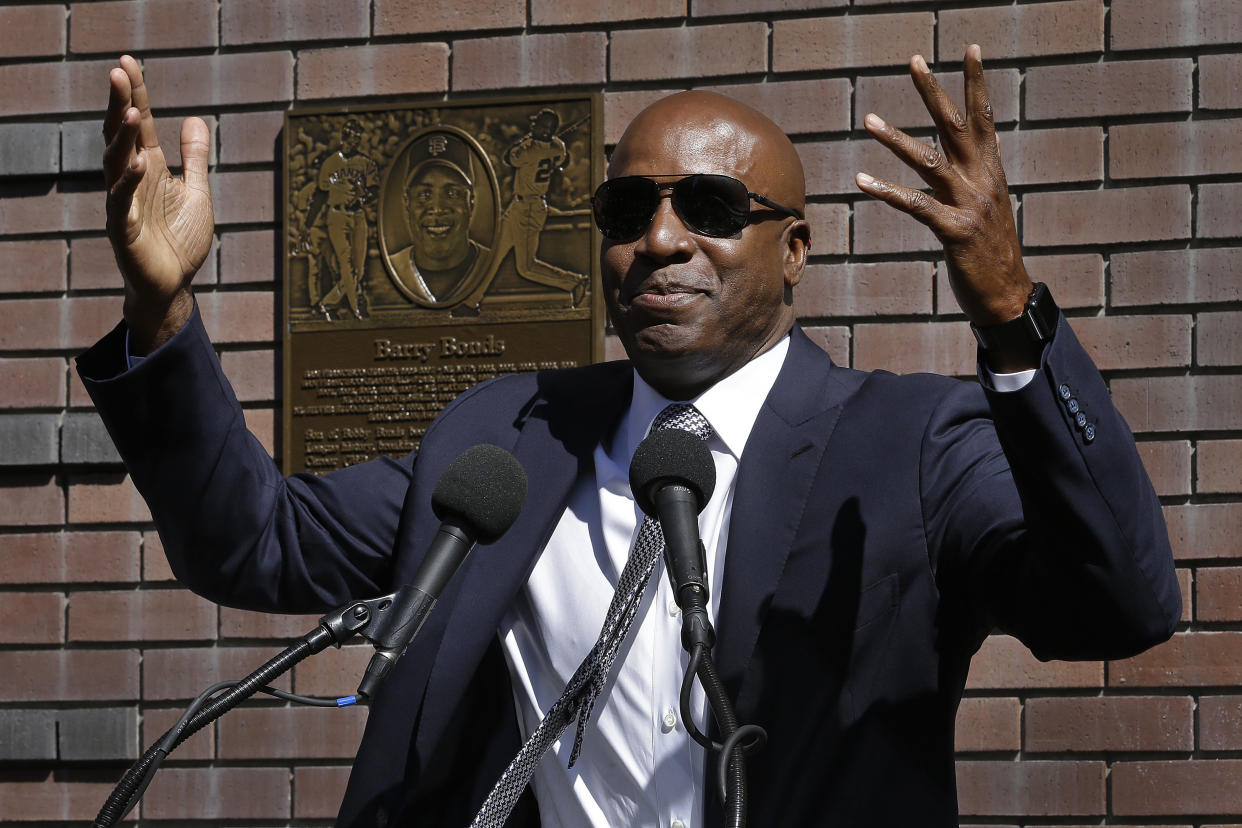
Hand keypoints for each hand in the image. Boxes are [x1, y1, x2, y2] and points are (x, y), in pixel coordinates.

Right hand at [104, 55, 213, 353]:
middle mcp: (131, 181)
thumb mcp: (196, 192)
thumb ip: (194, 158)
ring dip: (121, 139)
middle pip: (121, 137)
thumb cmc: (180, 240)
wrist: (173, 285)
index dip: (135, 95)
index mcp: (149, 169)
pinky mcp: (124, 230)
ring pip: (116, 164)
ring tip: (127, 112)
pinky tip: (139, 163)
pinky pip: (122, 203)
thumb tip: (194, 119)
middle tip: (118, 72)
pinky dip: (129, 183)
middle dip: (119, 105)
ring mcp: (124, 204)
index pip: (139, 125)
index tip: (129, 62)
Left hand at [856, 46, 1031, 331]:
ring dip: (895, 138)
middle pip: (954, 125)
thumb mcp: (990, 203)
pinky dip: (886, 190)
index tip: (970, 48)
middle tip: (913, 61)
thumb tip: (978, 141)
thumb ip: (980, 171)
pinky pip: (914, 205)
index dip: (976, 82)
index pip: (983, 117)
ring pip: (928, 161)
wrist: (1007, 294)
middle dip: (933, 91)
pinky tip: (861, 179)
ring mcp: (969, 204)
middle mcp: (982, 180)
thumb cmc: (992, 250)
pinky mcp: (953, 230)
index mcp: (991, 170)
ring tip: (869, 118)